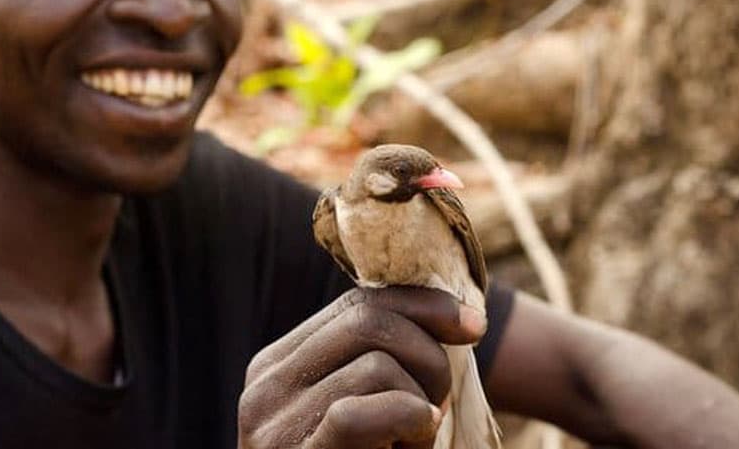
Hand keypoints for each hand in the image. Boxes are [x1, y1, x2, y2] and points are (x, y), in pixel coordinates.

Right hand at [238, 287, 486, 448]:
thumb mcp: (368, 411)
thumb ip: (379, 361)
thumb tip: (453, 312)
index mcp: (277, 365)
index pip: (355, 305)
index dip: (423, 306)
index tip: (474, 326)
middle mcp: (264, 386)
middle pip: (368, 322)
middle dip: (427, 356)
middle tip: (436, 406)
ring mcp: (272, 426)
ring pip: (378, 367)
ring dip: (418, 407)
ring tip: (407, 446)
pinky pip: (359, 414)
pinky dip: (405, 421)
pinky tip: (411, 445)